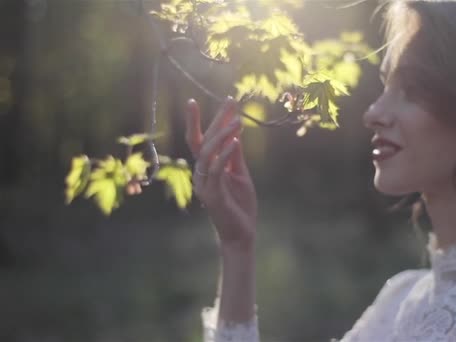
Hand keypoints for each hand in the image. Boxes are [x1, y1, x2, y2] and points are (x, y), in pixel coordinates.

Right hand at [186, 98, 256, 247]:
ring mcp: (204, 184)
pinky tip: (235, 142)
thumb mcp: (240, 175)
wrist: (241, 233)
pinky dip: (224, 154)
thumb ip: (235, 156)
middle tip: (230, 101)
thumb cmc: (240, 205)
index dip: (214, 118)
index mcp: (207, 167)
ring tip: (238, 121)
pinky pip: (215, 170)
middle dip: (216, 120)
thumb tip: (235, 133)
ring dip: (222, 135)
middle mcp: (201, 173)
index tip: (228, 99)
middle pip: (203, 140)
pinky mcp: (212, 195)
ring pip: (207, 153)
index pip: (205, 138)